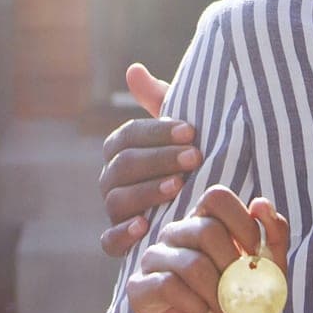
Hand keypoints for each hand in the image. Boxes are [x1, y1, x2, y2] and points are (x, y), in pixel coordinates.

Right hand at [98, 64, 198, 256]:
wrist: (202, 209)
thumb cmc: (190, 162)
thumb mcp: (179, 132)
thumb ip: (158, 100)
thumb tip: (133, 69)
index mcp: (120, 150)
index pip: (128, 136)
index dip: (157, 132)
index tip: (191, 131)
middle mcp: (111, 180)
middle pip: (123, 166)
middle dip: (159, 159)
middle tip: (194, 158)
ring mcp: (114, 212)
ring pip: (117, 200)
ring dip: (147, 192)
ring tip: (177, 187)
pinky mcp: (119, 243)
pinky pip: (109, 241)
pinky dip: (123, 234)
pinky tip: (145, 226)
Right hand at [125, 185, 289, 312]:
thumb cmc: (245, 310)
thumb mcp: (270, 275)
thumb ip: (273, 238)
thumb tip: (261, 203)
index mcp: (206, 222)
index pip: (216, 197)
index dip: (242, 223)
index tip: (257, 253)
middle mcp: (177, 234)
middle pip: (206, 230)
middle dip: (235, 268)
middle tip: (245, 293)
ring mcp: (155, 259)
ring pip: (191, 263)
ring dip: (220, 294)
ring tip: (230, 312)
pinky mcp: (140, 287)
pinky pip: (169, 286)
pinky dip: (198, 307)